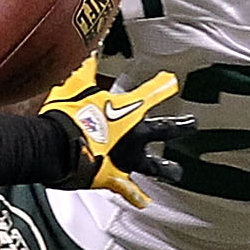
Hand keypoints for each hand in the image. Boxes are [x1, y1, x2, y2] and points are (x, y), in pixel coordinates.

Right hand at [42, 70, 188, 208]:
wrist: (56, 146)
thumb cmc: (67, 114)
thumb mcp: (77, 84)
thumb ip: (87, 68)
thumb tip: (91, 46)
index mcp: (128, 110)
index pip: (153, 93)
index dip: (164, 85)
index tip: (171, 81)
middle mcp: (135, 136)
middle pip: (164, 130)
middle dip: (180, 126)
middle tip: (192, 124)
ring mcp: (127, 159)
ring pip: (154, 166)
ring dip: (166, 169)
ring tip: (178, 174)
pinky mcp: (113, 178)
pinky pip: (127, 190)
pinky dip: (135, 197)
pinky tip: (145, 203)